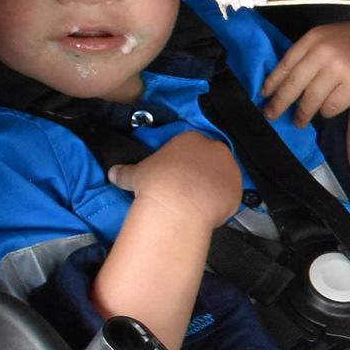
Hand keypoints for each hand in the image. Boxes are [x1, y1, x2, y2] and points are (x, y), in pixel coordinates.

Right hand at [108, 131, 242, 230]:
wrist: (178, 204)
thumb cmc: (156, 182)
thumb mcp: (135, 174)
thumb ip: (125, 171)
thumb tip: (111, 173)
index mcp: (191, 139)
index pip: (189, 145)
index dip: (183, 161)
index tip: (176, 175)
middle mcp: (214, 149)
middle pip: (209, 159)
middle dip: (201, 172)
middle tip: (187, 189)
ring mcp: (229, 168)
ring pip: (222, 176)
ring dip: (212, 186)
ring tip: (197, 202)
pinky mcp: (237, 189)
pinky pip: (229, 194)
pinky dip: (221, 202)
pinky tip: (208, 211)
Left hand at [260, 24, 349, 125]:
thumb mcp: (327, 39)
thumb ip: (306, 55)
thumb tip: (278, 84)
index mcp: (313, 38)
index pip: (285, 64)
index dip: (272, 82)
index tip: (262, 96)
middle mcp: (324, 51)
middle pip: (293, 84)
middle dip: (279, 103)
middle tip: (270, 116)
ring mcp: (340, 68)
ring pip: (310, 100)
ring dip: (301, 114)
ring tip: (298, 122)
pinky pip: (330, 107)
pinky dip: (326, 111)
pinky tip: (326, 111)